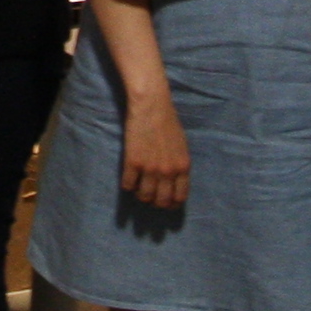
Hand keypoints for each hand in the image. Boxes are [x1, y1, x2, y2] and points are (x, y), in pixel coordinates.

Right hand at [120, 87, 190, 210]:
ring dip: (141, 195)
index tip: (166, 203)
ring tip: (138, 188)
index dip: (172, 204)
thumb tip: (174, 181)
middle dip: (156, 202)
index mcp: (182, 167)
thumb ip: (179, 165)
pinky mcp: (133, 162)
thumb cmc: (168, 122)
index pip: (179, 197)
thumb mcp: (181, 146)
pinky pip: (128, 185)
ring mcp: (150, 168)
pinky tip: (129, 178)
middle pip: (162, 201)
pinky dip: (128, 185)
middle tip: (150, 197)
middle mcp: (168, 171)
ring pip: (144, 196)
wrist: (152, 106)